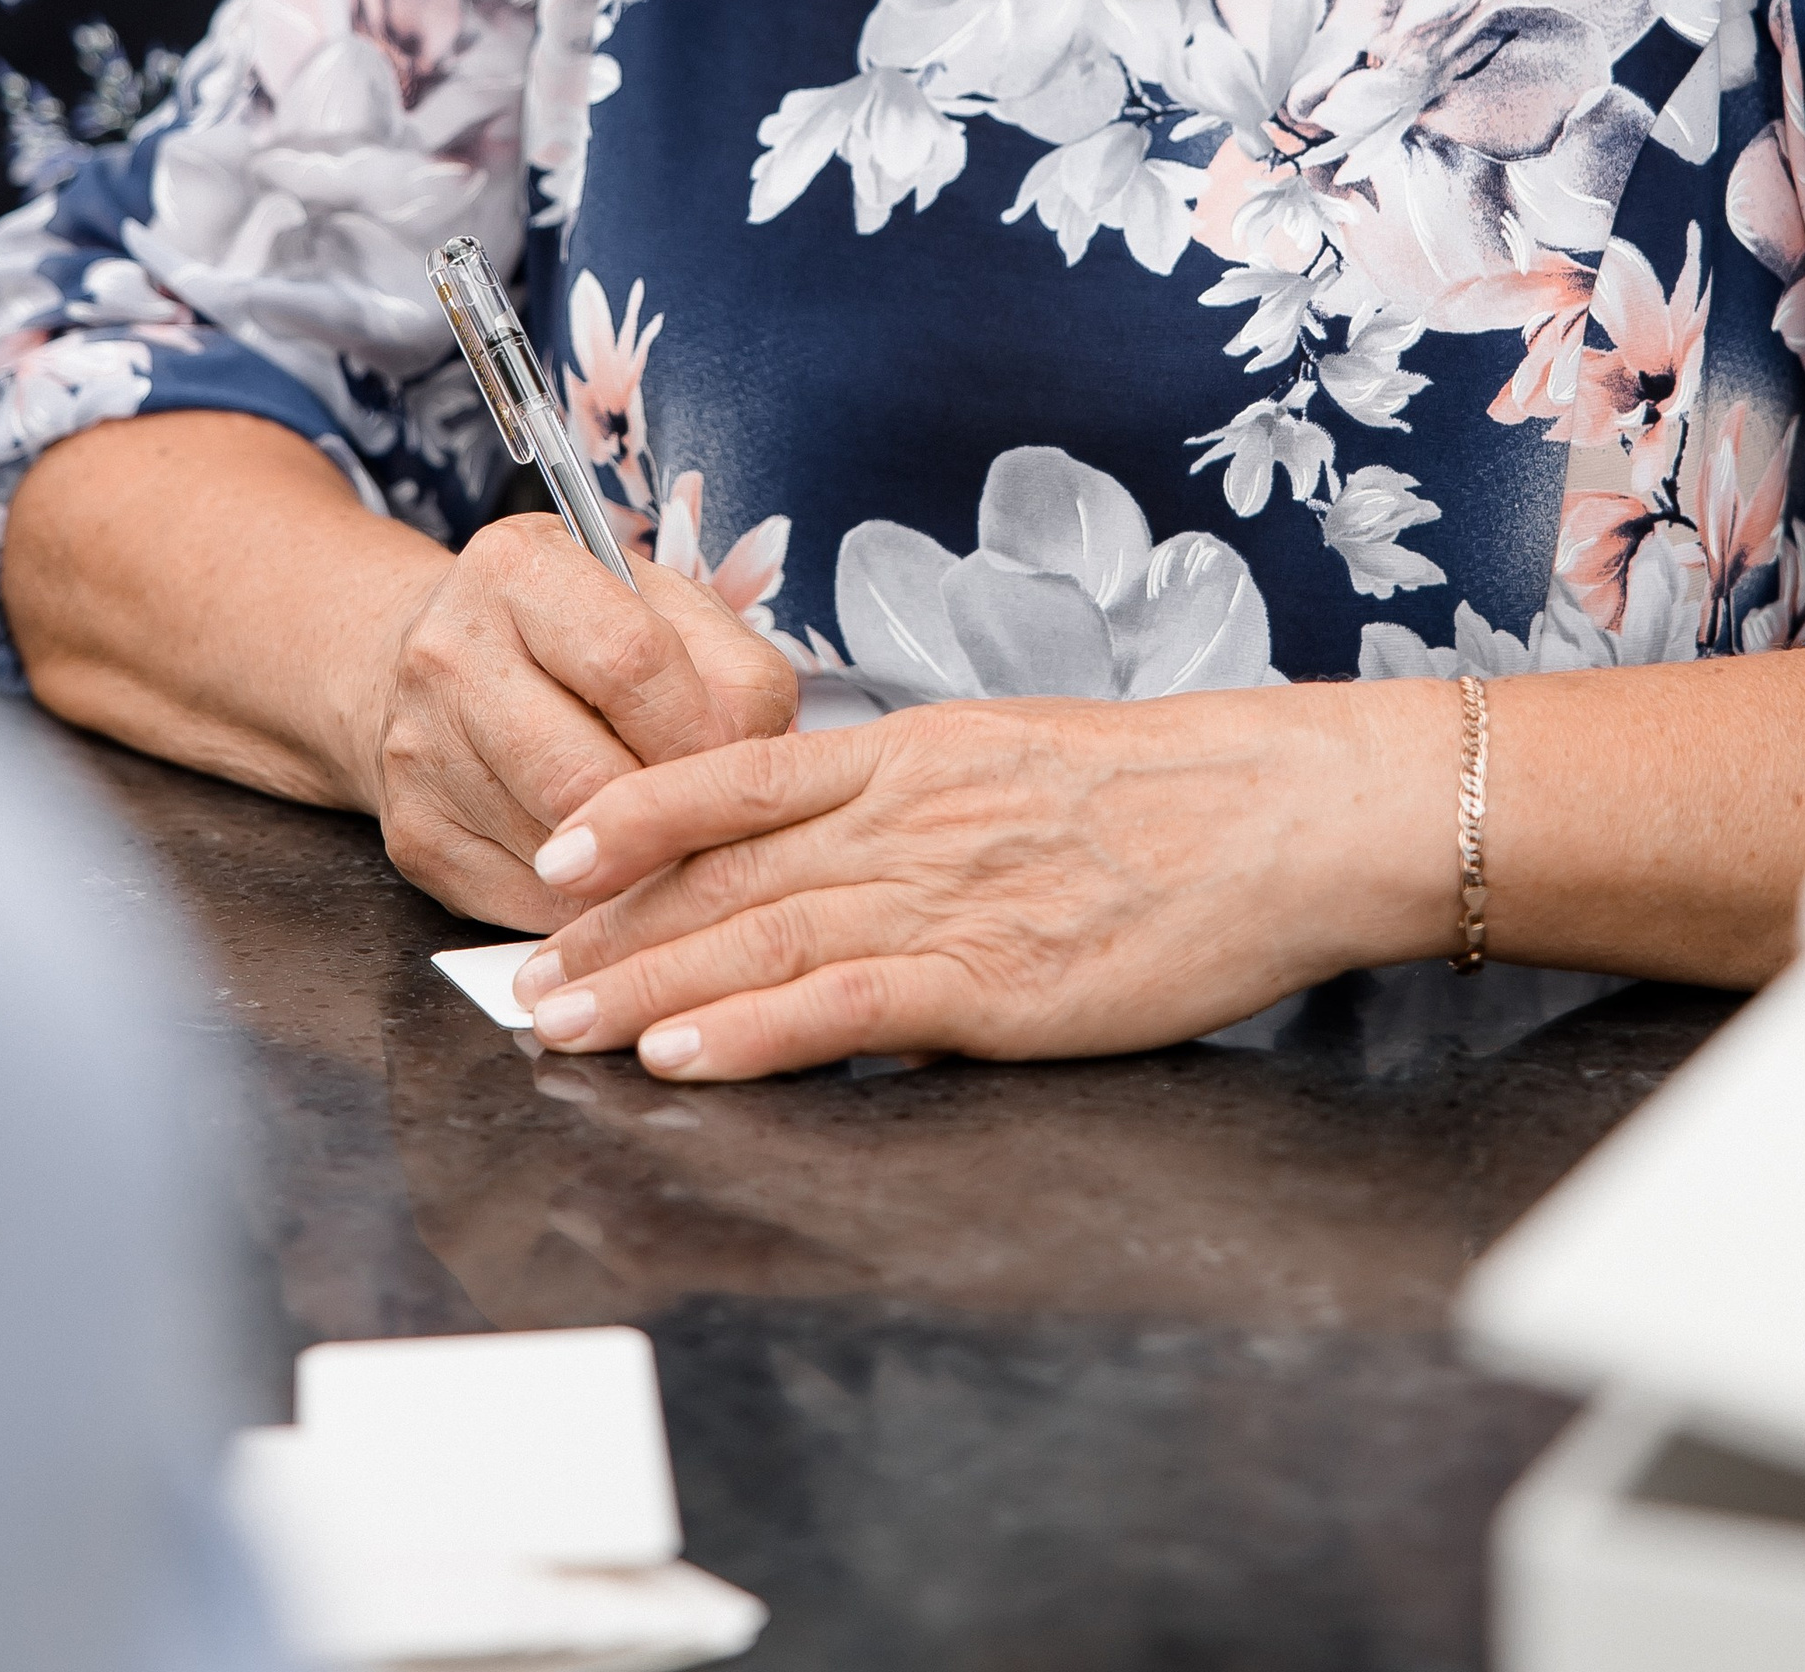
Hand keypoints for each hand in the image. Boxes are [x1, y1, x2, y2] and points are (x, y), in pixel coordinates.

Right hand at [361, 515, 796, 929]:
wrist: (440, 666)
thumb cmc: (578, 635)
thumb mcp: (661, 607)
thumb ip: (727, 667)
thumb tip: (755, 766)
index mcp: (520, 569)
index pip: (633, 662)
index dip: (703, 732)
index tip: (738, 764)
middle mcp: (450, 653)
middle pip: (588, 775)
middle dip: (671, 815)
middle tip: (712, 823)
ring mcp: (420, 751)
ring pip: (559, 852)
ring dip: (636, 866)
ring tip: (671, 845)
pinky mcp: (415, 836)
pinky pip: (528, 902)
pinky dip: (590, 905)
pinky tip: (613, 871)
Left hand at [518, 681, 1461, 1079]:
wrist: (1289, 811)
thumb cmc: (1178, 794)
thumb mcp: (1025, 758)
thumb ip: (928, 796)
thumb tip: (850, 829)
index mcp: (916, 752)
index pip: (739, 772)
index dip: (636, 812)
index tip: (555, 849)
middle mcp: (910, 814)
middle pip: (726, 867)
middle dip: (610, 923)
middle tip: (516, 972)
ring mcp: (948, 895)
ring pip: (761, 932)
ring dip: (646, 981)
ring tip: (559, 1021)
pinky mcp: (995, 978)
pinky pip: (845, 1004)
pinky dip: (753, 1029)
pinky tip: (682, 1053)